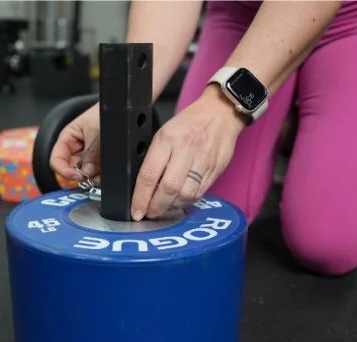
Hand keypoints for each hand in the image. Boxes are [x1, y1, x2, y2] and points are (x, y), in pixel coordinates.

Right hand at [49, 104, 101, 184]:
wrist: (123, 108)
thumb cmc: (105, 112)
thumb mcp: (96, 131)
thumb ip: (91, 153)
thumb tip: (87, 172)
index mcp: (68, 138)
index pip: (56, 159)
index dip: (64, 171)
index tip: (76, 177)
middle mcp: (76, 148)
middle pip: (71, 169)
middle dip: (81, 176)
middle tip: (91, 178)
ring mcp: (88, 155)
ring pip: (84, 173)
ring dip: (92, 177)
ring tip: (100, 175)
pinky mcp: (100, 160)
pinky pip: (97, 173)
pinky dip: (100, 176)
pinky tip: (105, 174)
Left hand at [131, 85, 245, 220]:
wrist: (220, 112)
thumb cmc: (189, 122)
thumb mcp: (164, 132)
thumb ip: (155, 157)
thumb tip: (143, 185)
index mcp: (167, 139)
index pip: (149, 174)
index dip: (140, 197)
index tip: (136, 210)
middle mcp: (185, 150)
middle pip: (168, 188)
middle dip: (156, 206)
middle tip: (149, 213)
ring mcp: (202, 161)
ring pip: (185, 194)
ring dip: (172, 206)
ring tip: (164, 207)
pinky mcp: (215, 169)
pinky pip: (199, 193)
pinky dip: (187, 201)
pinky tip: (180, 200)